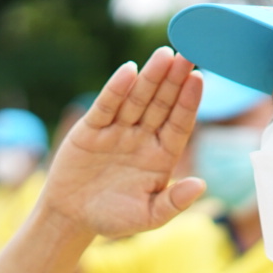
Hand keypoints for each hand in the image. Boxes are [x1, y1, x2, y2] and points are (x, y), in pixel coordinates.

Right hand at [43, 47, 206, 237]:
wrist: (71, 218)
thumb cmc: (113, 218)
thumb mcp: (148, 217)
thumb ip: (173, 202)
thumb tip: (201, 185)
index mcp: (161, 156)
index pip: (179, 124)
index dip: (189, 103)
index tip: (199, 80)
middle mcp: (142, 138)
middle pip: (162, 104)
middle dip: (174, 80)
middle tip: (188, 54)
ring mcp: (118, 131)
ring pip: (137, 99)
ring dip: (150, 77)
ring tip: (164, 54)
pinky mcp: (92, 129)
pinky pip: (106, 106)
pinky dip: (116, 89)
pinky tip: (129, 71)